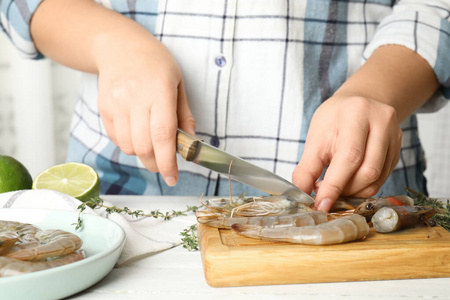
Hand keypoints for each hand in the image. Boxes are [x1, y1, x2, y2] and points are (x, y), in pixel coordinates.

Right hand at [96, 33, 194, 185]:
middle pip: (144, 146)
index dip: (168, 161)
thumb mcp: (178, 84)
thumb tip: (190, 145)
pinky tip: (137, 134)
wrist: (120, 47)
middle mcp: (135, 98)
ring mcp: (116, 103)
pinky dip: (129, 145)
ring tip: (151, 147)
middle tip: (164, 166)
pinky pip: (116, 139)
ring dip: (142, 156)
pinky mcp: (103, 108)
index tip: (172, 178)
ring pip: (128, 147)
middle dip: (156, 164)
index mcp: (159, 90)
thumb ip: (185, 116)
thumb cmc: (156, 64)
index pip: (163, 135)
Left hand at [292, 96, 401, 210]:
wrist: (358, 104)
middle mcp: (382, 122)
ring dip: (353, 191)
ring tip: (335, 185)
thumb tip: (301, 194)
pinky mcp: (398, 150)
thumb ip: (307, 167)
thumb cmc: (333, 120)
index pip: (349, 156)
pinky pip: (382, 178)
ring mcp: (394, 136)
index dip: (334, 185)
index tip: (321, 204)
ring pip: (377, 179)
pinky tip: (348, 181)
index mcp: (356, 113)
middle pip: (368, 171)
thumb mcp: (315, 137)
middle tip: (324, 192)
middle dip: (344, 189)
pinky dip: (362, 187)